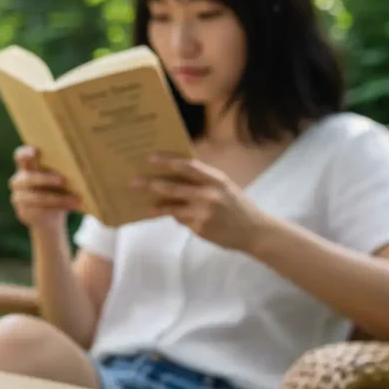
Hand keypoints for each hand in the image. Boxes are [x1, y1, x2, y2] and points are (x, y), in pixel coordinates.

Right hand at [9, 145, 80, 230]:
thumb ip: (60, 170)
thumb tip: (82, 164)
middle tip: (64, 180)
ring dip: (59, 199)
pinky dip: (59, 208)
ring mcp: (19, 197)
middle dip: (46, 179)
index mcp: (26, 166)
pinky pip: (41, 210)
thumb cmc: (56, 189)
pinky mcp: (24, 212)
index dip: (25, 153)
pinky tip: (72, 206)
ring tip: (77, 199)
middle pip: (29, 177)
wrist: (48, 218)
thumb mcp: (57, 177)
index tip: (35, 152)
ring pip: (38, 197)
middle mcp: (19, 181)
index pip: (20, 156)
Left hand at [133, 153, 272, 252]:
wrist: (254, 231)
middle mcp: (209, 194)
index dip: (168, 161)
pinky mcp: (200, 228)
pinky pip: (181, 221)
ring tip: (145, 205)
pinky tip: (170, 218)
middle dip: (151, 183)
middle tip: (134, 181)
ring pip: (173, 207)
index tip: (150, 158)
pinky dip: (175, 217)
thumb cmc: (236, 205)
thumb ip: (202, 180)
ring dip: (157, 205)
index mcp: (215, 179)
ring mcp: (204, 212)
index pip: (188, 166)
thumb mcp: (224, 186)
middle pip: (174, 186)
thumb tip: (174, 175)